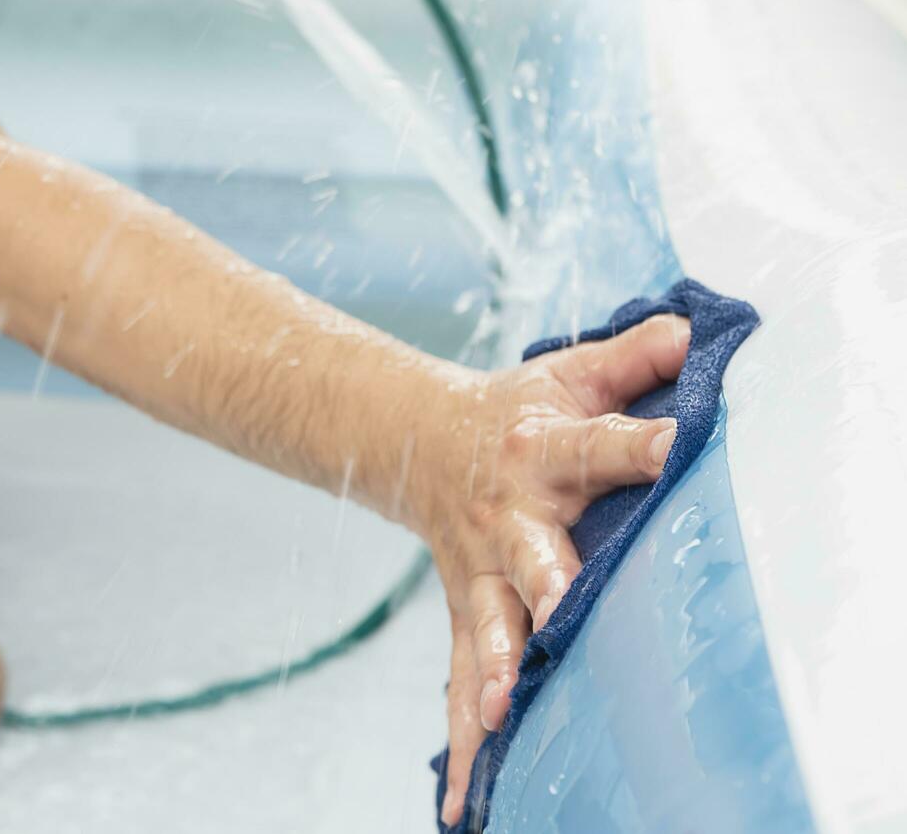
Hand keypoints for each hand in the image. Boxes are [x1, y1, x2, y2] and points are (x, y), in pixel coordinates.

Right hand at [410, 314, 688, 827]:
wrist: (419, 442)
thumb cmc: (512, 410)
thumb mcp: (567, 370)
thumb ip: (633, 356)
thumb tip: (699, 332)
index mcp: (540, 450)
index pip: (599, 446)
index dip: (639, 445)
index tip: (677, 446)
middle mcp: (508, 520)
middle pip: (531, 557)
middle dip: (546, 589)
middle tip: (560, 618)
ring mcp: (483, 575)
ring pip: (488, 629)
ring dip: (495, 672)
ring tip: (501, 715)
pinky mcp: (469, 614)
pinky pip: (464, 681)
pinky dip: (466, 743)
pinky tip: (469, 802)